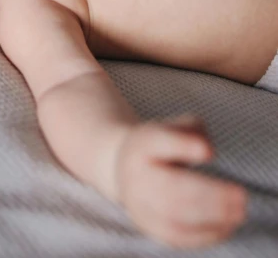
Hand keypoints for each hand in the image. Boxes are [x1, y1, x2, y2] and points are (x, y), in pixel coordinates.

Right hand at [114, 115, 247, 247]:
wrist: (122, 168)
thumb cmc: (159, 145)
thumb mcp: (172, 126)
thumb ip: (191, 130)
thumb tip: (207, 151)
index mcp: (142, 143)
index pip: (159, 142)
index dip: (182, 145)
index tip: (209, 152)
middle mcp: (135, 174)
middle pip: (169, 188)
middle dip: (208, 194)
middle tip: (240, 195)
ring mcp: (140, 204)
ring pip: (174, 217)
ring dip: (210, 217)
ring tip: (238, 211)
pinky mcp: (150, 226)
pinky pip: (178, 236)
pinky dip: (205, 233)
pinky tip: (227, 224)